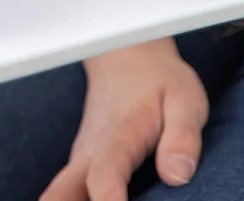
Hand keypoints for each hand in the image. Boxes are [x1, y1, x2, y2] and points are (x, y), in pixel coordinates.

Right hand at [42, 39, 207, 200]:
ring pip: (59, 193)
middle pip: (63, 193)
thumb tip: (176, 175)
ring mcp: (82, 159)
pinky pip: (66, 192)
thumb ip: (182, 137)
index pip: (104, 176)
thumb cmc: (159, 81)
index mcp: (117, 137)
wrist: (127, 56)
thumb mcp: (185, 100)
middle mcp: (91, 151)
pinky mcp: (82, 165)